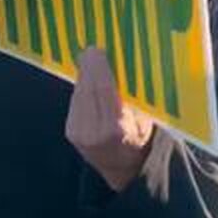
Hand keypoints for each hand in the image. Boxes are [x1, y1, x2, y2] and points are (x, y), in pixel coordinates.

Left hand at [66, 48, 155, 191]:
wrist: (121, 170)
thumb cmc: (142, 142)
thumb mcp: (147, 120)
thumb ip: (135, 98)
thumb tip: (127, 68)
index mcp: (116, 130)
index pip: (103, 92)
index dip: (99, 69)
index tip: (98, 50)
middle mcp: (93, 132)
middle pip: (87, 90)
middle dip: (89, 67)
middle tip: (93, 48)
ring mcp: (78, 133)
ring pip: (79, 94)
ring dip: (84, 74)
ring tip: (91, 58)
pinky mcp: (71, 131)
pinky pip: (76, 101)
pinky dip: (82, 85)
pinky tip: (88, 76)